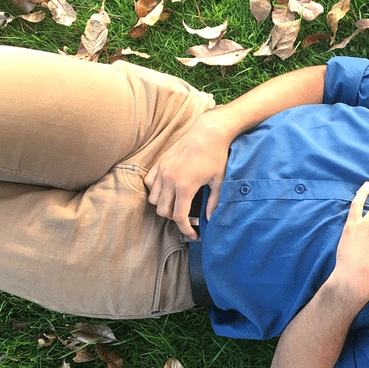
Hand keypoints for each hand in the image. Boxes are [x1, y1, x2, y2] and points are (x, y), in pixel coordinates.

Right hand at [144, 108, 234, 238]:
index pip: (178, 217)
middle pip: (163, 211)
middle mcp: (169, 180)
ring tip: (178, 204)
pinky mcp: (160, 162)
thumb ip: (214, 202)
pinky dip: (155, 191)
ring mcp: (162, 170)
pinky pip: (149, 183)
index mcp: (185, 187)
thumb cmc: (217, 156)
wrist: (208, 132)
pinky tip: (168, 191)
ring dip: (164, 206)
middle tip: (189, 218)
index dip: (185, 230)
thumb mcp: (219, 181)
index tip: (193, 235)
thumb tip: (210, 218)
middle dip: (175, 219)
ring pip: (154, 199)